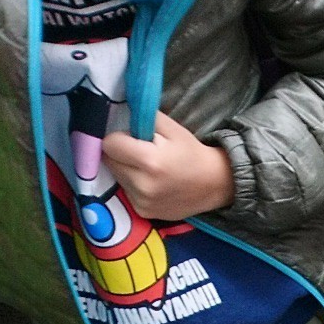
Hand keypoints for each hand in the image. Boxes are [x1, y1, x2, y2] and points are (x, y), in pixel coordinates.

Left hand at [102, 112, 234, 220]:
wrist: (213, 185)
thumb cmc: (191, 152)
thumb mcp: (170, 127)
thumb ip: (142, 117)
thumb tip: (118, 111)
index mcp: (149, 160)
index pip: (109, 144)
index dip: (118, 138)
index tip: (132, 138)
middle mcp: (143, 185)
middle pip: (109, 161)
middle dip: (119, 154)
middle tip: (140, 153)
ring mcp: (143, 202)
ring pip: (116, 177)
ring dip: (125, 170)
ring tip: (148, 169)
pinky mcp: (143, 212)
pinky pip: (126, 192)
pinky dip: (133, 185)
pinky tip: (151, 183)